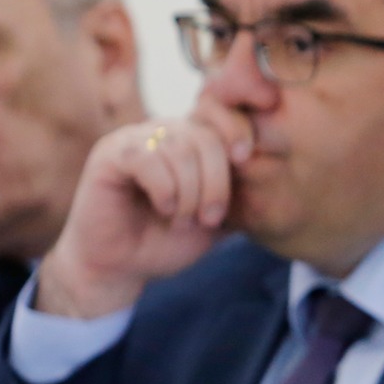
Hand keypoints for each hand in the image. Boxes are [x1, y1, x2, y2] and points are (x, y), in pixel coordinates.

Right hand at [36, 112, 251, 318]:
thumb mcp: (215, 220)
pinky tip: (163, 209)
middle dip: (216, 183)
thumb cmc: (165, 242)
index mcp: (189, 141)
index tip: (245, 158)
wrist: (120, 268)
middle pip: (205, 137)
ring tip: (181, 220)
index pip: (220, 115)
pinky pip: (147, 157)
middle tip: (210, 219)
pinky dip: (164, 188)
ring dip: (189, 193)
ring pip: (179, 148)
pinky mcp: (110, 154)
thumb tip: (274, 172)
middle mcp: (163, 132)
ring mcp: (134, 139)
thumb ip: (240, 196)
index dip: (237, 130)